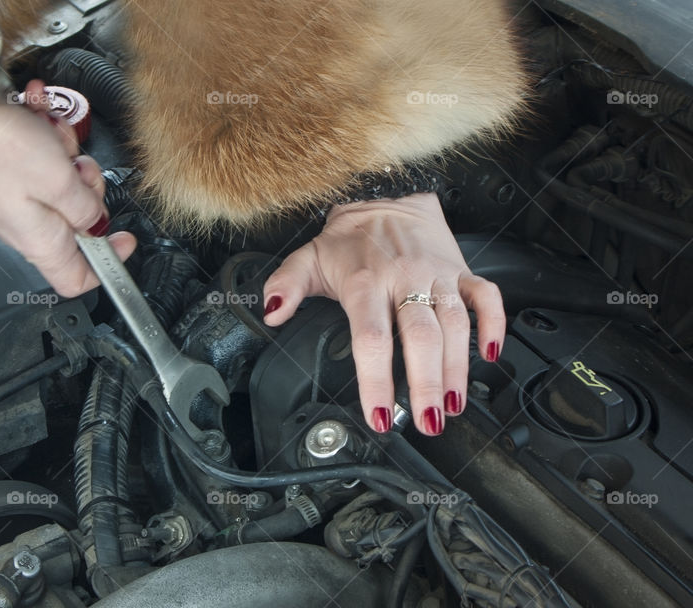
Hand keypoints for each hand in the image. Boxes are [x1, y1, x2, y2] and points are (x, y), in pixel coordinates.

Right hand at [0, 80, 135, 296]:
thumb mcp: (59, 180)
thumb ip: (86, 206)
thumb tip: (97, 220)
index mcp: (43, 242)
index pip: (79, 280)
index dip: (108, 263)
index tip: (125, 239)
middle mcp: (29, 226)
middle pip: (80, 221)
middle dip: (89, 188)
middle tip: (79, 168)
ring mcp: (20, 199)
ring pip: (65, 184)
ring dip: (67, 153)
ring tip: (53, 136)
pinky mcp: (11, 173)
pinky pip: (44, 158)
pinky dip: (46, 136)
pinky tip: (39, 119)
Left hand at [262, 192, 504, 435]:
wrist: (387, 196)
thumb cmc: (350, 238)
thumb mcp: (308, 258)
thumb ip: (285, 286)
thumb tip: (270, 312)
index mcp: (366, 283)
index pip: (372, 339)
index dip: (377, 380)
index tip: (380, 413)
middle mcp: (405, 279)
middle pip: (421, 338)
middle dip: (427, 384)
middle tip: (428, 420)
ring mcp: (436, 276)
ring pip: (456, 324)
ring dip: (458, 368)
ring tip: (452, 404)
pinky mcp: (460, 271)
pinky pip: (486, 297)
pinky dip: (494, 324)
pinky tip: (490, 354)